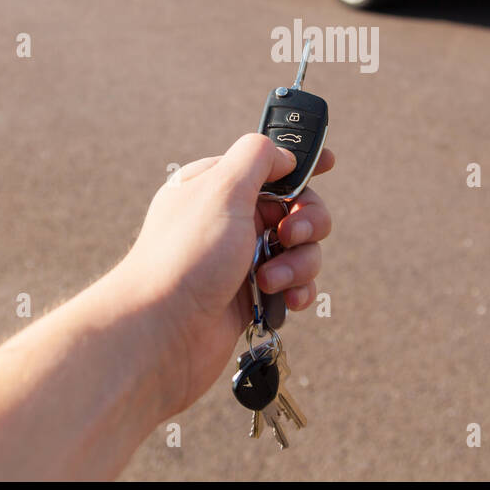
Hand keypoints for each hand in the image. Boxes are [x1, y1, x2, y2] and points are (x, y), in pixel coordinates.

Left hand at [118, 133, 333, 417]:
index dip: (299, 163)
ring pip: (299, 249)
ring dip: (298, 263)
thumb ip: (257, 158)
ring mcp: (240, 259)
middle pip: (295, 207)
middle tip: (290, 236)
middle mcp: (229, 220)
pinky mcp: (250, 295)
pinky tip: (284, 300)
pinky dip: (296, 289)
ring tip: (269, 280)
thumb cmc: (185, 258)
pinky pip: (293, 284)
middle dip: (306, 221)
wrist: (161, 334)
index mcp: (216, 187)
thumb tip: (284, 155)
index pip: (267, 164)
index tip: (328, 163)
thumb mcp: (221, 190)